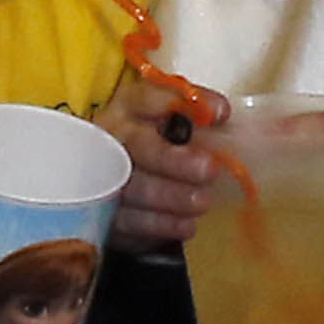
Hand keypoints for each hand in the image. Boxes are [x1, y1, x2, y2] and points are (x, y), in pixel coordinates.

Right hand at [102, 67, 223, 252]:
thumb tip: (220, 112)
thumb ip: (195, 112)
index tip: (221, 114)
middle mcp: (112, 139)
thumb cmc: (158, 143)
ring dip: (170, 196)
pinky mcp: (104, 213)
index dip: (179, 104)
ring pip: (133, 188)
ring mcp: (102, 177)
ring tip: (202, 202)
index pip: (147, 98)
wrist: (124, 181)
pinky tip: (186, 225)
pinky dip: (160, 225)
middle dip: (174, 160)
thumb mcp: (172, 119)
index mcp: (128, 109)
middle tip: (208, 169)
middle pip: (138, 147)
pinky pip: (129, 222)